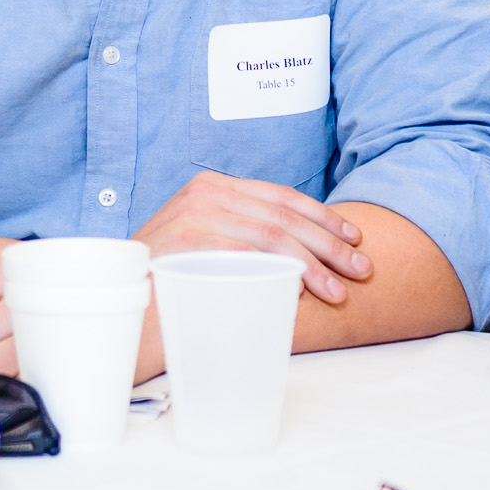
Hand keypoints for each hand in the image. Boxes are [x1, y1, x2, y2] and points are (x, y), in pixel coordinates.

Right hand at [134, 171, 369, 303]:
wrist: (128, 302)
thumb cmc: (171, 280)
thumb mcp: (206, 243)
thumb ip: (242, 234)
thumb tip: (303, 249)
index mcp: (212, 187)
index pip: (281, 195)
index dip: (323, 216)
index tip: (355, 237)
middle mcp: (204, 192)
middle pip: (284, 215)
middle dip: (330, 243)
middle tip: (361, 270)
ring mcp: (195, 214)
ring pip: (274, 234)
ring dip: (314, 265)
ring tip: (339, 291)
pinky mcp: (188, 239)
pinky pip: (250, 252)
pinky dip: (283, 272)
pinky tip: (304, 292)